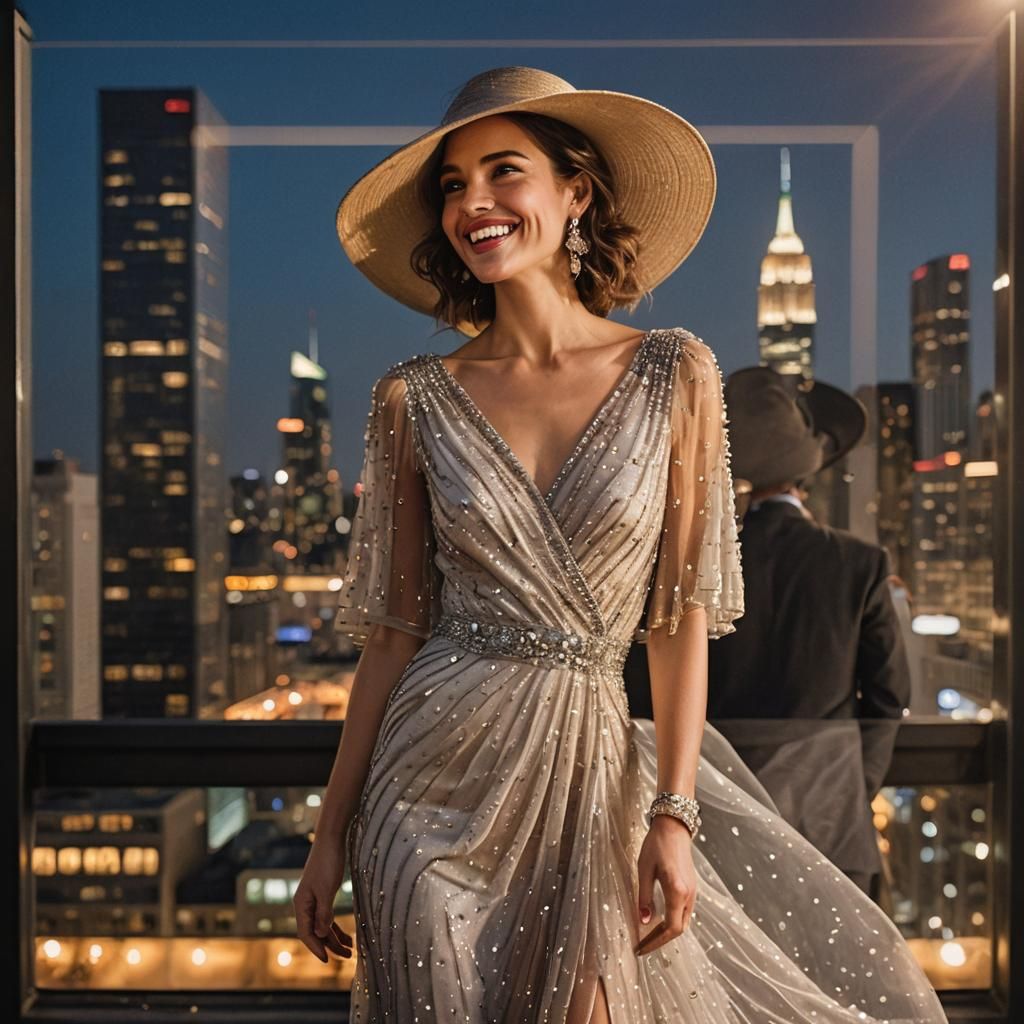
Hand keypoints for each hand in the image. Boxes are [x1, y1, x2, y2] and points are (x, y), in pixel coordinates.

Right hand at [294, 840, 353, 962]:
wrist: (331, 839)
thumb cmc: (328, 863)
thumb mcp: (327, 890)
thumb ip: (323, 913)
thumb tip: (321, 935)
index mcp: (302, 904)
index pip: (306, 933)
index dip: (316, 948)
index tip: (327, 960)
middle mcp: (305, 904)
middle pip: (315, 932)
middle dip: (329, 946)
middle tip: (347, 957)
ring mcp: (314, 900)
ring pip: (323, 926)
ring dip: (335, 938)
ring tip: (350, 950)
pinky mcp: (323, 894)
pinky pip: (327, 916)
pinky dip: (336, 927)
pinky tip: (347, 936)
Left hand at [634, 815, 696, 956]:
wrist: (674, 827)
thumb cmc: (656, 845)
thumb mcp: (644, 870)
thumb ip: (644, 897)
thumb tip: (643, 922)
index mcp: (678, 892)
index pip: (670, 929)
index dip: (655, 942)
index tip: (641, 948)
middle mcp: (689, 895)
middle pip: (679, 929)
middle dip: (661, 940)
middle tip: (642, 944)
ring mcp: (693, 892)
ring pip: (682, 921)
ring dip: (666, 931)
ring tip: (647, 935)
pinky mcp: (692, 887)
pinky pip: (684, 912)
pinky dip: (672, 920)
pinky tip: (658, 919)